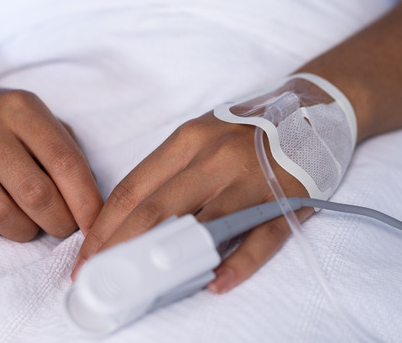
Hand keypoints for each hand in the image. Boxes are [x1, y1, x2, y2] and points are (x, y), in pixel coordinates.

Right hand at [0, 86, 102, 241]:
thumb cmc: (5, 124)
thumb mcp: (41, 122)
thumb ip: (69, 155)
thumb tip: (92, 206)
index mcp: (21, 107)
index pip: (65, 162)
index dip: (85, 201)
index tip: (95, 225)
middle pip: (35, 192)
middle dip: (59, 222)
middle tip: (64, 229)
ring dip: (24, 231)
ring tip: (32, 226)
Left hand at [72, 112, 312, 293]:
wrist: (317, 110)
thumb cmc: (250, 130)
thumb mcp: (205, 135)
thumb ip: (172, 172)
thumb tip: (130, 221)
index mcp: (191, 140)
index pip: (134, 189)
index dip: (104, 228)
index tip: (85, 258)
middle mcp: (217, 157)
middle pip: (156, 210)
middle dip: (119, 251)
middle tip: (100, 282)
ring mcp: (252, 180)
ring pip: (202, 226)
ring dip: (168, 263)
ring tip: (141, 290)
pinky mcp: (286, 201)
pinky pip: (261, 238)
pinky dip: (239, 264)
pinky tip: (217, 284)